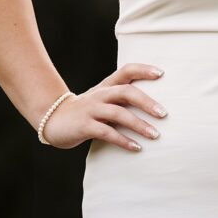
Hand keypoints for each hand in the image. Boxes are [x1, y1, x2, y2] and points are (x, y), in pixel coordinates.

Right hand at [40, 63, 168, 151]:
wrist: (53, 119)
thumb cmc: (87, 111)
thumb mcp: (103, 99)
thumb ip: (122, 98)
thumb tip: (153, 105)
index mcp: (107, 85)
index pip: (126, 70)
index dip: (143, 70)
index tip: (161, 74)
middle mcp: (100, 94)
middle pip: (126, 91)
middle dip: (147, 102)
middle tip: (164, 114)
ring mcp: (91, 109)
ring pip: (118, 113)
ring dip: (139, 125)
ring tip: (155, 135)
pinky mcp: (84, 126)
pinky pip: (107, 132)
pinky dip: (123, 140)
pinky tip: (136, 147)